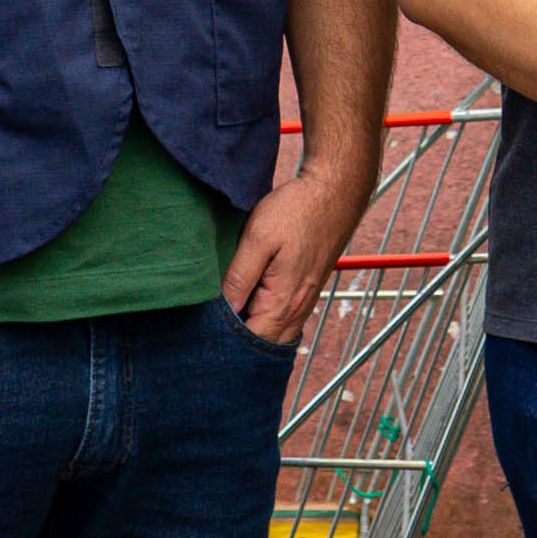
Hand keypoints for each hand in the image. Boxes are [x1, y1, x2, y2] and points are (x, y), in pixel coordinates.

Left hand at [223, 160, 376, 349]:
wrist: (333, 193)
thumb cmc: (295, 211)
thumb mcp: (258, 238)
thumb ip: (240, 277)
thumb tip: (225, 309)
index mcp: (283, 301)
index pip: (251, 340)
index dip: (226, 340)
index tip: (203, 330)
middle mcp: (297, 309)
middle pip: (264, 343)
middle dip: (238, 342)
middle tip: (209, 328)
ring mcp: (304, 301)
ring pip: (275, 334)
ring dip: (252, 331)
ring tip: (224, 319)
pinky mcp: (306, 290)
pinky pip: (284, 320)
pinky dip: (264, 320)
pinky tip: (247, 305)